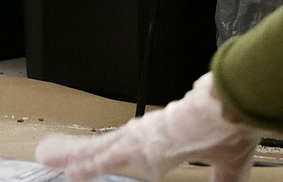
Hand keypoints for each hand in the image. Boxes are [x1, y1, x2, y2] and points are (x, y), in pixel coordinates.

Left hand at [36, 73, 259, 181]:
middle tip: (59, 155)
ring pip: (100, 149)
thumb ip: (224, 179)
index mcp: (170, 141)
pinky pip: (104, 154)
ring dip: (75, 154)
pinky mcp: (138, 142)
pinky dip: (85, 162)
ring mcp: (142, 139)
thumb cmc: (232, 126)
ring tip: (49, 156)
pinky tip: (64, 167)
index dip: (115, 156)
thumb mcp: (231, 162)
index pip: (136, 150)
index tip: (100, 162)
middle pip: (111, 149)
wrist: (231, 107)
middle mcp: (150, 139)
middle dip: (87, 155)